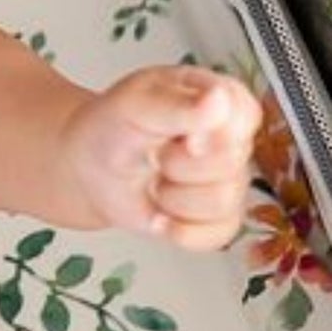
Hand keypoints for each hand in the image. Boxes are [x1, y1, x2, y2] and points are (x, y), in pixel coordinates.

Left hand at [62, 66, 260, 249]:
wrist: (87, 170)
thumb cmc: (111, 127)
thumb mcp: (132, 106)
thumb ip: (176, 104)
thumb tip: (219, 99)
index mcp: (216, 96)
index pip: (244, 113)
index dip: (215, 132)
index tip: (183, 138)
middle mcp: (230, 137)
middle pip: (231, 160)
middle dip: (178, 163)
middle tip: (154, 154)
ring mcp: (229, 179)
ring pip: (224, 200)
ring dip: (174, 197)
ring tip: (154, 179)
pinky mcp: (220, 217)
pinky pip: (218, 234)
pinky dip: (178, 229)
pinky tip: (160, 213)